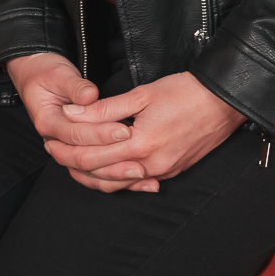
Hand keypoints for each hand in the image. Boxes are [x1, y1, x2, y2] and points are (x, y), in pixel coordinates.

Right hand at [5, 53, 145, 193]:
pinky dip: (110, 177)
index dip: (101, 134)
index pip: (76, 135)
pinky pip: (91, 171)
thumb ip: (75, 86)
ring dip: (114, 175)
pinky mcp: (74, 151)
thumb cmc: (48, 73)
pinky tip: (133, 179)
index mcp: (47, 122)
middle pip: (81, 159)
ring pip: (86, 172)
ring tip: (141, 174)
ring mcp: (63, 148)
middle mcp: (53, 141)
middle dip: (111, 160)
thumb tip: (90, 96)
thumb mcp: (59, 74)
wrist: (35, 76)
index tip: (126, 131)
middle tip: (138, 161)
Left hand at [45, 71, 247, 192]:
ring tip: (72, 161)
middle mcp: (150, 166)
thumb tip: (72, 112)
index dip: (67, 148)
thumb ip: (105, 109)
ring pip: (117, 183)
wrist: (224, 101)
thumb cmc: (185, 92)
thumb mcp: (143, 94)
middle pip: (100, 173)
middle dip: (72, 163)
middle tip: (52, 151)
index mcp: (140, 145)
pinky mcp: (171, 172)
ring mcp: (162, 172)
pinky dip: (116, 178)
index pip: (91, 155)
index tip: (49, 138)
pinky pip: (136, 182)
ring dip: (92, 174)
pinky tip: (104, 171)